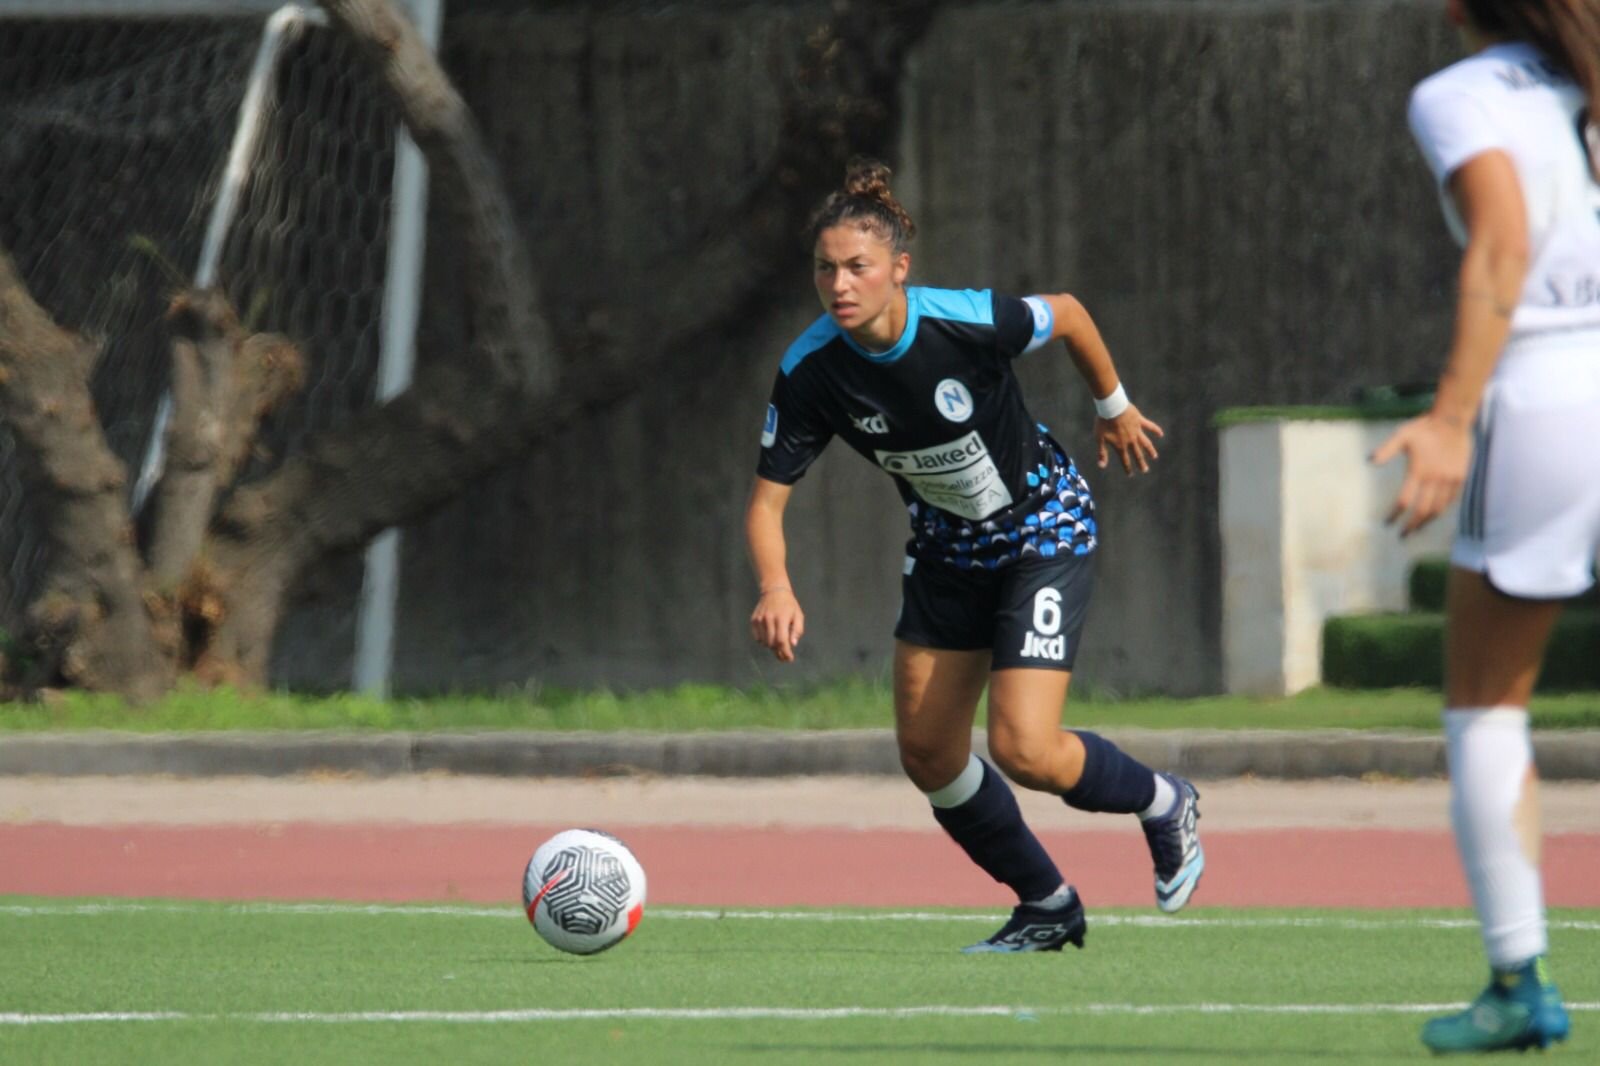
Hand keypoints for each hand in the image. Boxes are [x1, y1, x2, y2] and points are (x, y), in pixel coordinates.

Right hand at [750, 587, 804, 661]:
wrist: (774, 591)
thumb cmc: (789, 605)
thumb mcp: (798, 616)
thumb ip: (797, 630)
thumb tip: (793, 644)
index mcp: (782, 619)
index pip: (782, 641)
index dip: (785, 652)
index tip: (789, 659)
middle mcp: (769, 620)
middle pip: (772, 644)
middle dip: (779, 653)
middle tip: (784, 656)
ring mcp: (760, 620)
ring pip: (764, 642)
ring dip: (772, 647)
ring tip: (778, 646)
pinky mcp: (753, 620)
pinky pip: (757, 638)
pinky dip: (763, 641)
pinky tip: (769, 637)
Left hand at [1095, 405, 1163, 474]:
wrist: (1112, 407)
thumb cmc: (1103, 422)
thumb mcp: (1099, 438)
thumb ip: (1102, 453)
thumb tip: (1101, 467)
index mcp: (1121, 445)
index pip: (1125, 460)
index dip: (1127, 468)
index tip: (1130, 475)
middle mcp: (1131, 440)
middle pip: (1137, 454)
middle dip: (1141, 463)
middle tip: (1145, 470)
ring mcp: (1137, 431)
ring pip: (1146, 443)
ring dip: (1150, 450)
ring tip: (1154, 457)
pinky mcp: (1140, 421)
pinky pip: (1150, 426)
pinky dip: (1156, 430)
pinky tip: (1161, 434)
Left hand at [1371, 412, 1472, 536]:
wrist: (1453, 420)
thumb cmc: (1424, 427)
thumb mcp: (1402, 435)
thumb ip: (1386, 449)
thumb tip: (1369, 461)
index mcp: (1418, 471)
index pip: (1404, 500)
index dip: (1395, 514)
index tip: (1388, 523)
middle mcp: (1435, 478)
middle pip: (1422, 510)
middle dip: (1412, 525)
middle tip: (1403, 535)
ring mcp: (1450, 478)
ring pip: (1439, 508)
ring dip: (1427, 521)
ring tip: (1418, 529)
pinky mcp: (1461, 476)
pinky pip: (1453, 499)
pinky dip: (1443, 509)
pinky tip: (1435, 513)